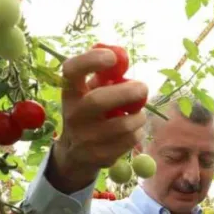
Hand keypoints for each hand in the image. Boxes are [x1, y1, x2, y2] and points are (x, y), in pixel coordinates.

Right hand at [46, 48, 148, 192]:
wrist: (76, 153)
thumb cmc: (90, 112)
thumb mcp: (90, 91)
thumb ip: (104, 75)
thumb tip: (123, 57)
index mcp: (70, 93)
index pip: (71, 71)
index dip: (91, 60)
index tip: (112, 57)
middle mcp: (73, 115)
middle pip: (98, 101)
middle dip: (127, 92)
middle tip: (143, 88)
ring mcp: (85, 138)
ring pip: (123, 125)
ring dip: (138, 116)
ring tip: (137, 114)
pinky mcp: (100, 157)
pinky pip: (129, 141)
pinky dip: (137, 132)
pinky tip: (132, 130)